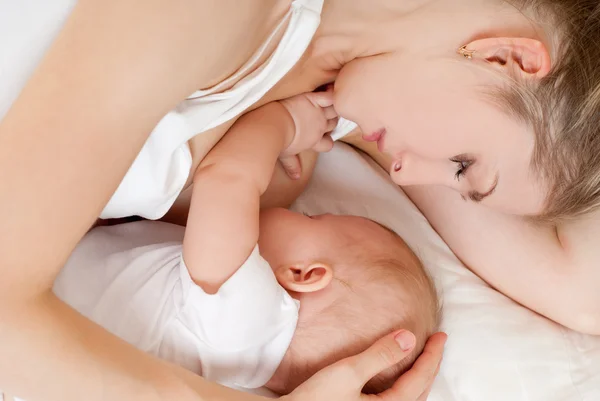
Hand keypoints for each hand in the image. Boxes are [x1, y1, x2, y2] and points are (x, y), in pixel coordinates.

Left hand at [278, 90, 337, 178]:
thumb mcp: (286, 156)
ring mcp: (318, 114)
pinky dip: (331, 93)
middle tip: (322, 115)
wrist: (273, 125)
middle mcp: (319, 128)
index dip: (325, 140)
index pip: (329, 144)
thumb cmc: (277, 141)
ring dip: (333, 107)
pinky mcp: (313, 100)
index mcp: (314, 142)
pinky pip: (329, 96)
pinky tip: (332, 89)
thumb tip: (296, 178)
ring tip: (330, 101)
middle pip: (333, 124)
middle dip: (330, 121)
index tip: (320, 136)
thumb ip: (293, 165)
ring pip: (335, 110)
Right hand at [284, 331, 446, 400]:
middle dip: (430, 367)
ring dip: (419, 379)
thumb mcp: (348, 373)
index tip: (441, 335)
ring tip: (421, 360)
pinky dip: (404, 388)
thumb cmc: (315, 400)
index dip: (433, 355)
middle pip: (420, 393)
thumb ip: (380, 355)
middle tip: (436, 345)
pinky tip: (396, 379)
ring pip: (409, 400)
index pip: (420, 379)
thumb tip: (409, 338)